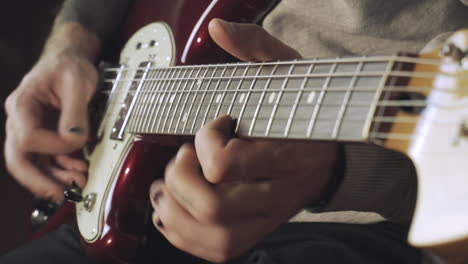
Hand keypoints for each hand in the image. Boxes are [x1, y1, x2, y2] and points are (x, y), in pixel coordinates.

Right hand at [4, 27, 98, 201]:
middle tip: (61, 194)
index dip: (53, 146)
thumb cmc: (69, 67)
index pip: (28, 137)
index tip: (77, 142)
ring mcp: (31, 129)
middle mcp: (21, 120)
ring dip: (54, 178)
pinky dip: (62, 169)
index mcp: (22, 104)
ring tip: (78, 184)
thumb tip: (75, 140)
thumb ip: (75, 112)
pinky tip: (78, 171)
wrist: (70, 61)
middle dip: (39, 181)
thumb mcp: (77, 82)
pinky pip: (47, 159)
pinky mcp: (44, 136)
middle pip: (18, 158)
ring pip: (33, 163)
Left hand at [149, 19, 338, 261]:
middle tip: (184, 155)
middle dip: (180, 176)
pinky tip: (174, 206)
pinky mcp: (254, 234)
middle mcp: (278, 194)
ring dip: (174, 207)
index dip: (205, 141)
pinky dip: (180, 231)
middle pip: (212, 205)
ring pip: (209, 233)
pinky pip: (212, 250)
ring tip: (170, 182)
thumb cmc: (306, 115)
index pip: (226, 163)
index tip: (215, 124)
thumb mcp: (289, 74)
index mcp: (289, 153)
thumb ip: (256, 48)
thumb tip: (219, 28)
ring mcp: (265, 220)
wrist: (328, 161)